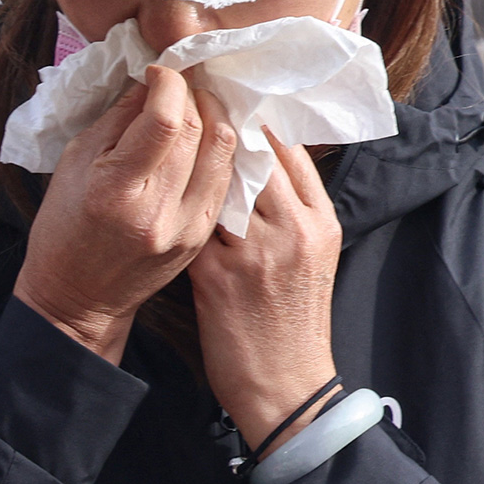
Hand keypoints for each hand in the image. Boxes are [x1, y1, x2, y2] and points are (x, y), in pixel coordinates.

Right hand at [15, 65, 236, 362]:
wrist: (80, 296)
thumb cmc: (65, 227)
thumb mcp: (76, 163)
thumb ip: (118, 120)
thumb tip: (151, 80)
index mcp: (118, 190)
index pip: (166, 121)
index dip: (170, 84)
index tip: (162, 71)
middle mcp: (159, 210)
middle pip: (199, 131)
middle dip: (195, 94)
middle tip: (184, 80)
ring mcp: (187, 226)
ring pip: (224, 152)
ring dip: (218, 116)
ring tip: (200, 101)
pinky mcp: (203, 235)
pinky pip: (226, 178)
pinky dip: (222, 148)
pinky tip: (211, 134)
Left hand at [189, 133, 341, 451]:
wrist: (288, 384)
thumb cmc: (297, 323)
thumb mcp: (317, 259)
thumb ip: (297, 215)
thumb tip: (267, 173)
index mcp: (322, 223)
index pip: (293, 154)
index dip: (261, 124)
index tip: (235, 103)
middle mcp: (293, 230)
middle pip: (258, 157)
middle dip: (227, 126)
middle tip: (198, 99)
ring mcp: (256, 252)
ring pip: (222, 183)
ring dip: (197, 157)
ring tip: (176, 133)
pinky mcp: (218, 276)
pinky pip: (194, 222)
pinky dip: (176, 201)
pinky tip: (160, 186)